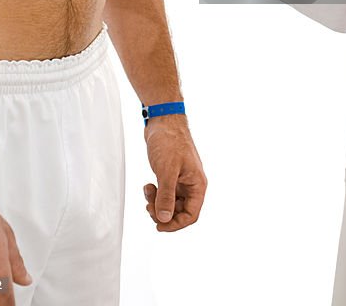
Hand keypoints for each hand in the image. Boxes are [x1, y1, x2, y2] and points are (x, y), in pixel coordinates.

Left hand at [142, 116, 206, 231]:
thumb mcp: (167, 171)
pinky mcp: (172, 175)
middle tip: (149, 206)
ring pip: (172, 203)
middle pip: (180, 212)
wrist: (163, 120)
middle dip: (163, 212)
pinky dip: (156, 194)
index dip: (175, 224)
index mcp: (197, 184)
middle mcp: (192, 183)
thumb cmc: (170, 141)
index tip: (159, 225)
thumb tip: (165, 219)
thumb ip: (166, 197)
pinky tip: (149, 185)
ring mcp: (182, 179)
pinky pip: (166, 193)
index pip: (191, 215)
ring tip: (148, 190)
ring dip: (158, 202)